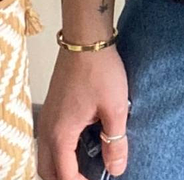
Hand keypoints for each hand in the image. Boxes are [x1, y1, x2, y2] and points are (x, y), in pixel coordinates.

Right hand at [37, 45, 129, 179]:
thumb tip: (116, 170)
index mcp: (61, 134)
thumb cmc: (101, 71)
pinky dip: (60, 149)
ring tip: (84, 165)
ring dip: (60, 165)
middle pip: (48, 169)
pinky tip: (81, 141)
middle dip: (65, 178)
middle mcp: (48, 128)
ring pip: (46, 154)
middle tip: (88, 178)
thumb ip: (115, 142)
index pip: (64, 175)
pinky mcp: (53, 105)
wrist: (85, 39)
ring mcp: (48, 116)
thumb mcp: (115, 108)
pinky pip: (49, 138)